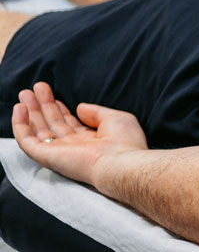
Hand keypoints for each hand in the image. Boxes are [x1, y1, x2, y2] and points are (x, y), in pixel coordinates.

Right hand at [11, 82, 147, 186]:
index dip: (58, 108)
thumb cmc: (125, 142)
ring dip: (30, 112)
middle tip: (34, 89)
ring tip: (24, 93)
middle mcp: (73, 147)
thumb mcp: (115, 118)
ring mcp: (59, 152)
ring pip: (38, 131)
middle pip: (51, 124)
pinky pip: (27, 141)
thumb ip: (96, 112)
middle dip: (42, 106)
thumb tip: (80, 107)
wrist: (121, 162)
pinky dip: (20, 125)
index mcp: (90, 140)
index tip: (49, 94)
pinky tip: (19, 108)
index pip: (68, 123)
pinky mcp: (47, 157)